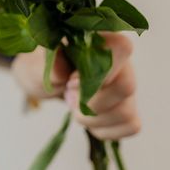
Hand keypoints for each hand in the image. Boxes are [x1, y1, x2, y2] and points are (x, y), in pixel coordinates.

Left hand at [11, 33, 141, 140]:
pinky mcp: (128, 108)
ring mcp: (127, 86)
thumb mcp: (38, 62)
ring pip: (126, 111)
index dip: (99, 71)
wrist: (45, 77)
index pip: (122, 48)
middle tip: (68, 96)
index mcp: (102, 40)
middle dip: (90, 102)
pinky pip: (130, 125)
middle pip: (126, 87)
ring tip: (75, 107)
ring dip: (93, 119)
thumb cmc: (44, 64)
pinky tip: (88, 118)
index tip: (71, 81)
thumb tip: (61, 70)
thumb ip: (49, 64)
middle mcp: (122, 62)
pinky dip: (104, 129)